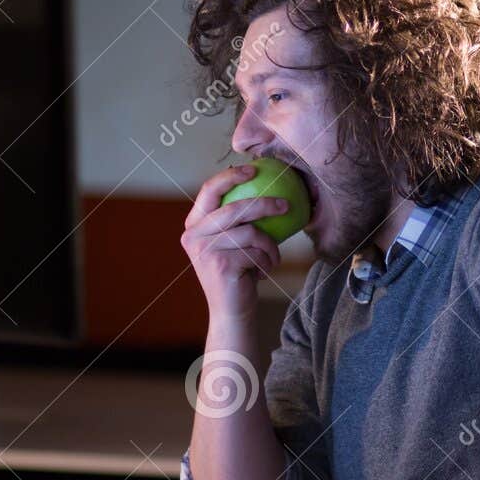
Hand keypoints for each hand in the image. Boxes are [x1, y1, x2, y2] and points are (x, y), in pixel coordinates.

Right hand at [181, 163, 286, 319]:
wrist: (232, 310)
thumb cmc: (238, 272)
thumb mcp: (232, 242)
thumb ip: (237, 219)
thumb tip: (265, 183)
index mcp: (194, 225)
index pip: (210, 190)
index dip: (231, 176)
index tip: (254, 168)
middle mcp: (193, 236)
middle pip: (236, 209)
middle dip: (265, 204)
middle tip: (286, 205)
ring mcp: (205, 251)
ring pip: (251, 233)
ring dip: (270, 246)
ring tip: (272, 257)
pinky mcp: (221, 265)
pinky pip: (256, 252)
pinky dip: (267, 261)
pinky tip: (263, 272)